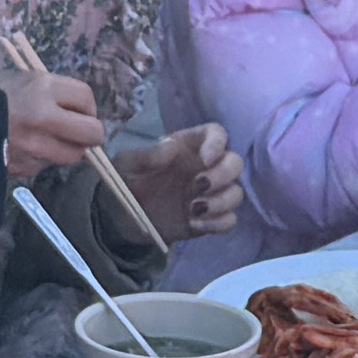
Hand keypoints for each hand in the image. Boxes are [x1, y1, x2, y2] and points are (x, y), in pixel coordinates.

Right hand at [4, 67, 111, 181]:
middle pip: (91, 133)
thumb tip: (81, 112)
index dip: (86, 106)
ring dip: (65, 149)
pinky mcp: (22, 168)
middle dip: (89, 134)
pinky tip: (21, 148)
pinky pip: (44, 165)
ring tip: (45, 139)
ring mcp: (33, 147)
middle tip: (79, 132)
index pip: (87, 98)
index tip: (77, 109)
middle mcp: (42, 118)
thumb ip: (51, 94)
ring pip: (71, 155)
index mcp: (42, 88)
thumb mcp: (20, 80)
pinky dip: (39, 159)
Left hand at [130, 120, 248, 234]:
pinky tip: (194, 224)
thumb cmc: (127, 181)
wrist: (121, 218)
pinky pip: (230, 220)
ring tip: (194, 209)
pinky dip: (218, 223)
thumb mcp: (126, 164)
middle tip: (198, 185)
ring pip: (237, 193)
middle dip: (223, 175)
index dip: (217, 143)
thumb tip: (171, 148)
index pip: (216, 134)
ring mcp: (210, 195)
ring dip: (221, 201)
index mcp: (188, 146)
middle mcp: (205, 168)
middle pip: (235, 163)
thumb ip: (146, 155)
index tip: (205, 159)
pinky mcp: (209, 219)